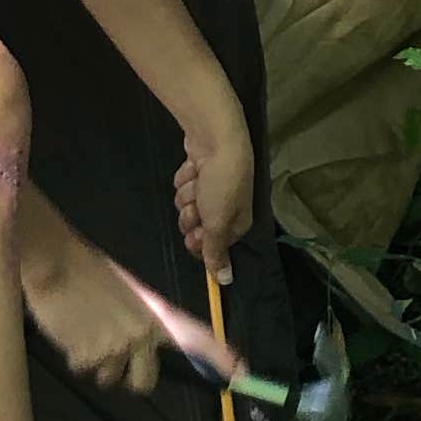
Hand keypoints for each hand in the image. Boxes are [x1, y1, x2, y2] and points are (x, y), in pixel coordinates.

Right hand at [20, 217, 232, 396]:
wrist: (56, 262)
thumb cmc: (89, 272)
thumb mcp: (128, 291)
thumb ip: (143, 318)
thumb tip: (148, 343)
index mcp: (155, 312)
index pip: (195, 337)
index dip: (220, 357)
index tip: (241, 374)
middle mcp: (142, 333)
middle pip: (147, 382)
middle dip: (130, 375)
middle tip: (114, 355)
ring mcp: (117, 346)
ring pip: (110, 378)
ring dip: (98, 364)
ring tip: (86, 333)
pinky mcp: (89, 355)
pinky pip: (84, 370)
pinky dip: (76, 357)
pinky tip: (71, 331)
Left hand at [175, 104, 256, 282]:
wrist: (215, 138)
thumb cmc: (222, 183)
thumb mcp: (219, 223)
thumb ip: (217, 253)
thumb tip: (226, 281)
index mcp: (237, 223)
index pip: (211, 246)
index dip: (201, 240)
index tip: (199, 230)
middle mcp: (226, 208)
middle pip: (195, 227)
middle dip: (191, 215)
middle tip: (198, 203)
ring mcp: (210, 190)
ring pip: (186, 206)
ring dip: (188, 194)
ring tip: (198, 180)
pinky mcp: (197, 173)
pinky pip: (182, 186)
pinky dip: (185, 177)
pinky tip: (194, 167)